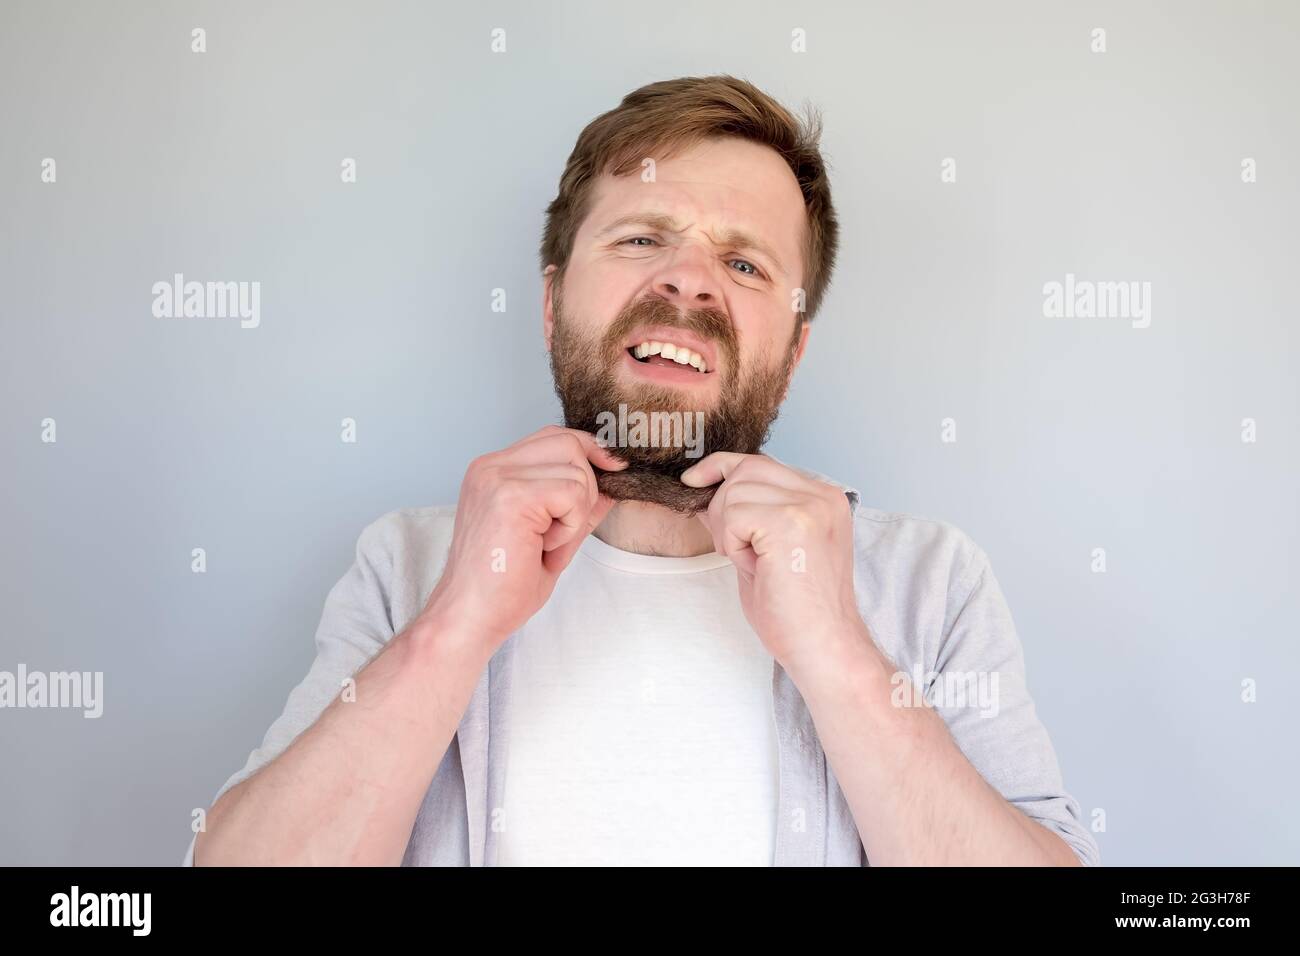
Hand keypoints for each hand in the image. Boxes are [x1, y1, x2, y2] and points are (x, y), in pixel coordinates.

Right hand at [421, 425, 624, 654]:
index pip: (554, 436)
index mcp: (493, 470)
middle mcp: (491, 466)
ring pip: (576, 470)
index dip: (588, 451)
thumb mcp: (551, 534)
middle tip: (561, 532)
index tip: (612, 472)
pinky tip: (543, 546)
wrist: (471, 617)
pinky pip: (572, 494)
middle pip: (569, 442)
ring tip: (546, 543)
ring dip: (576, 514)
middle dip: (585, 488)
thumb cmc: (503, 585)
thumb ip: (577, 503)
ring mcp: (497, 477)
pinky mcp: (510, 496)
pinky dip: (570, 526)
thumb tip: (612, 480)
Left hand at [681, 453, 862, 668]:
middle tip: (740, 552)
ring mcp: (810, 506)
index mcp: (823, 498)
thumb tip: (702, 491)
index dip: (722, 468)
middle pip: (745, 469)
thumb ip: (741, 517)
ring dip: (730, 531)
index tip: (694, 481)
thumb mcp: (763, 551)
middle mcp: (822, 495)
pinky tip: (756, 567)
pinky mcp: (791, 522)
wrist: (823, 648)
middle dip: (724, 508)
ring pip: (735, 491)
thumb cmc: (795, 612)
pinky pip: (735, 515)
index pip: (761, 463)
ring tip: (755, 564)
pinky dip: (733, 543)